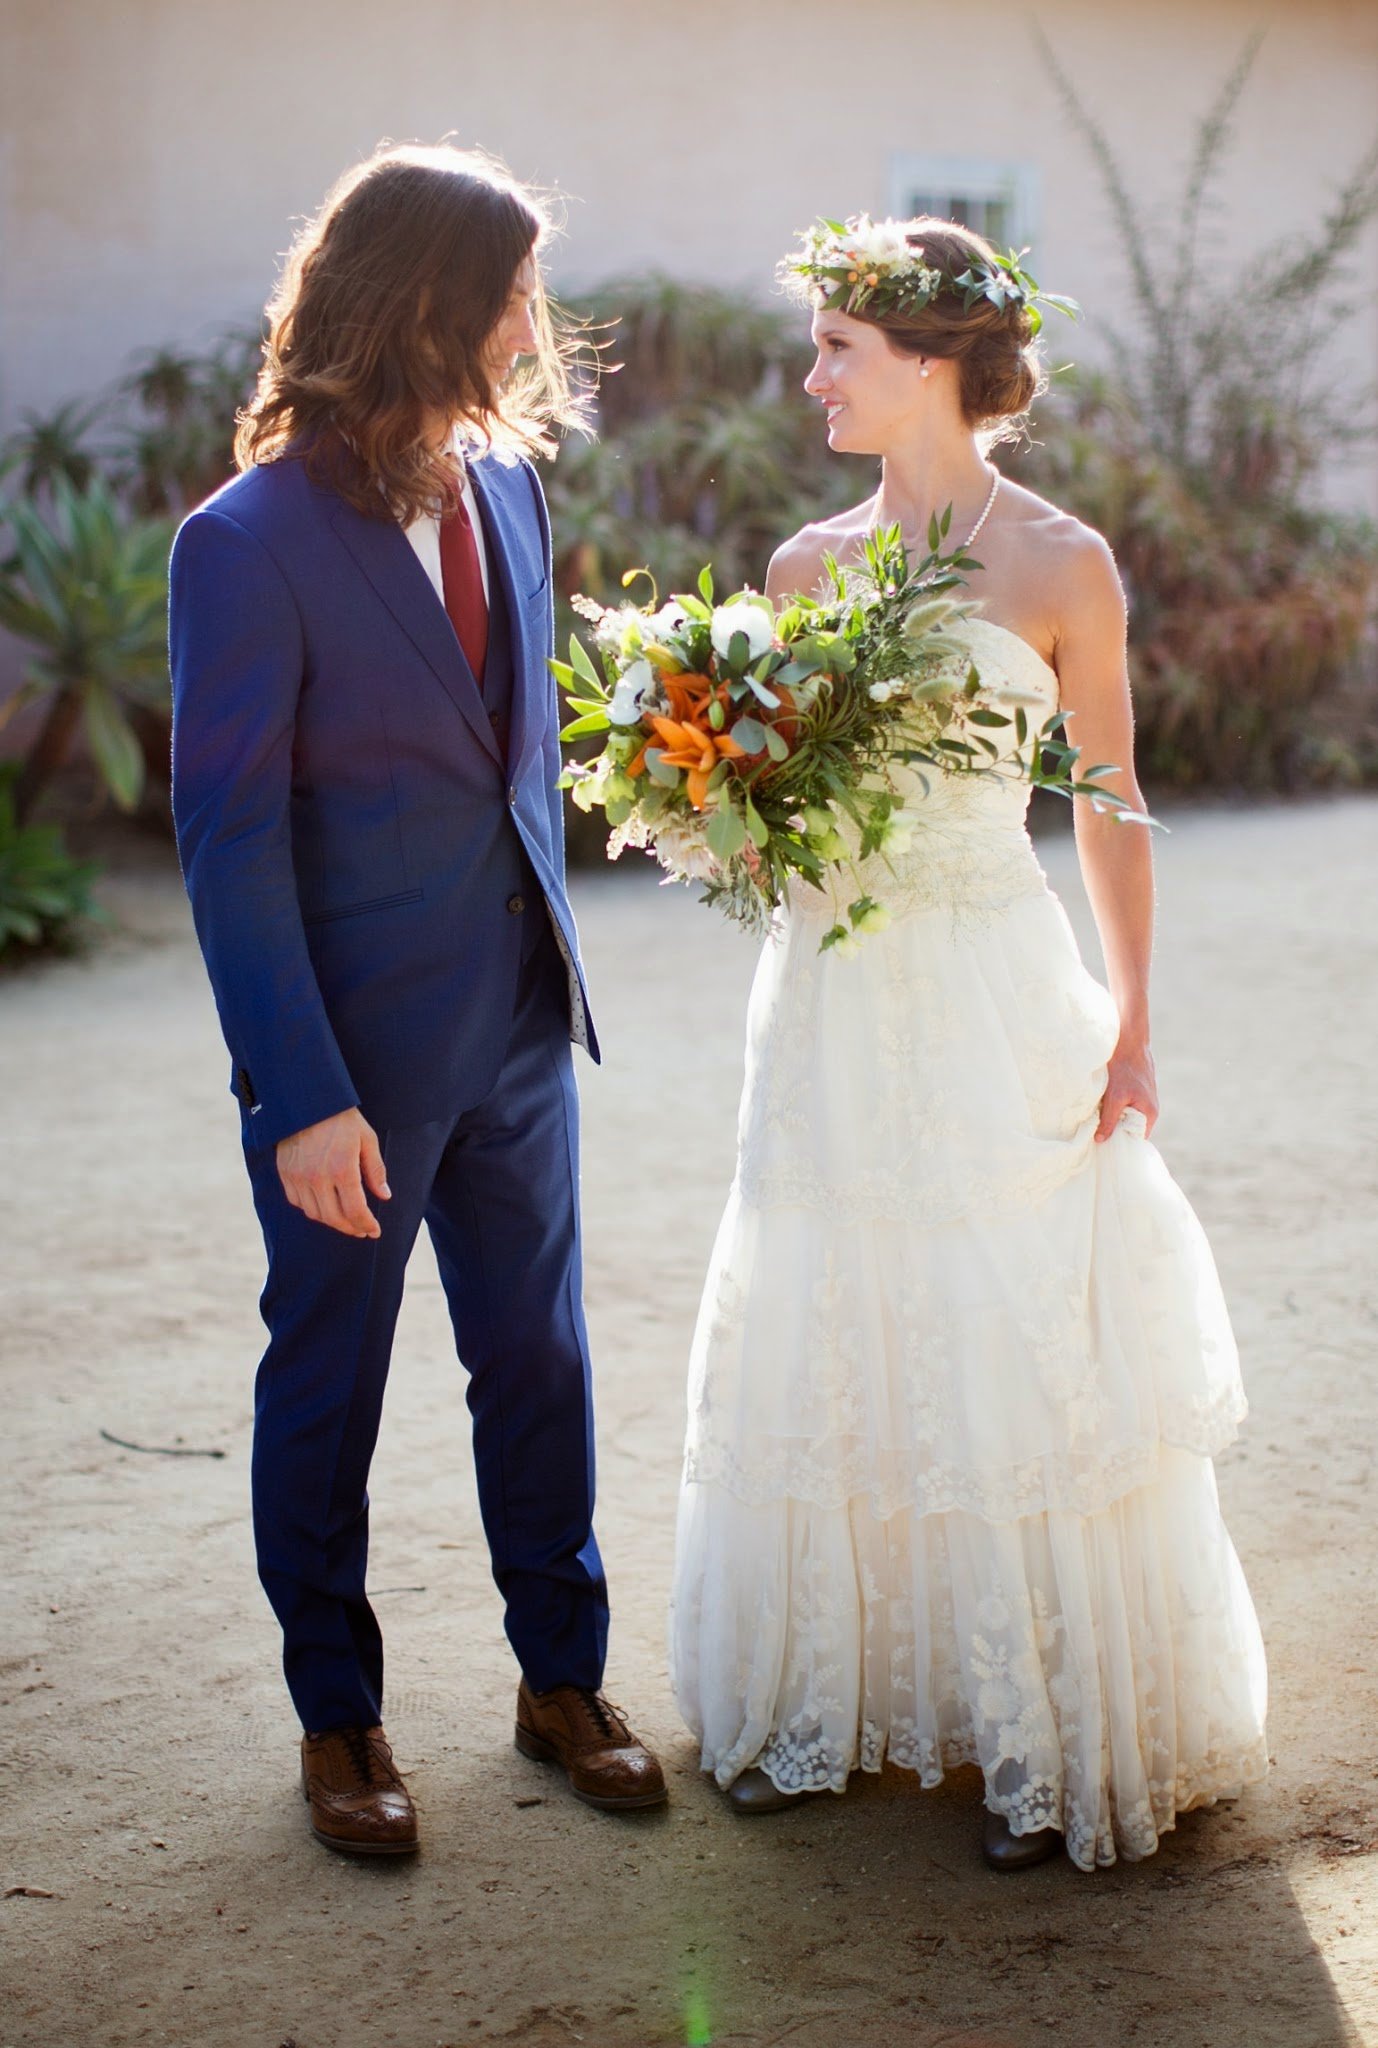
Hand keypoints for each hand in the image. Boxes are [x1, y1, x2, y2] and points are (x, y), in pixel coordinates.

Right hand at [276, 1108, 390, 1236]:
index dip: (367, 1225)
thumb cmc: (341, 1118)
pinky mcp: (285, 1174)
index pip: (356, 1210)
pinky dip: (312, 1209)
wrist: (306, 1102)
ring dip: (332, 1221)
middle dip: (351, 1228)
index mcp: (342, 1169)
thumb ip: (375, 1170)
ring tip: (345, 1219)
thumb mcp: (367, 1139)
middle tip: (362, 1230)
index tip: (374, 1231)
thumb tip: (385, 1196)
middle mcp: (318, 1177)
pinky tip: (324, 1205)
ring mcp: (299, 1177)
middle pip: (334, 1218)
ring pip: (315, 1214)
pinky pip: (298, 1202)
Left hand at [1095, 1030, 1157, 1143]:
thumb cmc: (1124, 1069)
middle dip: (1115, 1131)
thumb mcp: (1114, 1097)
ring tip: (1097, 1120)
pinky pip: (1124, 1106)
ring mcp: (1143, 1099)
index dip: (1122, 1143)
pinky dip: (1113, 1107)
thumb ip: (1108, 1120)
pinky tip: (1101, 1105)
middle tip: (1096, 1134)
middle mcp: (1149, 1108)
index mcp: (1150, 1114)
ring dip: (1112, 1118)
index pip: (1137, 1139)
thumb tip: (1100, 1140)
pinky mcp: (1135, 1091)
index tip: (1105, 1147)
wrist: (1127, 1042)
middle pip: (1130, 1129)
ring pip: (1125, 1116)